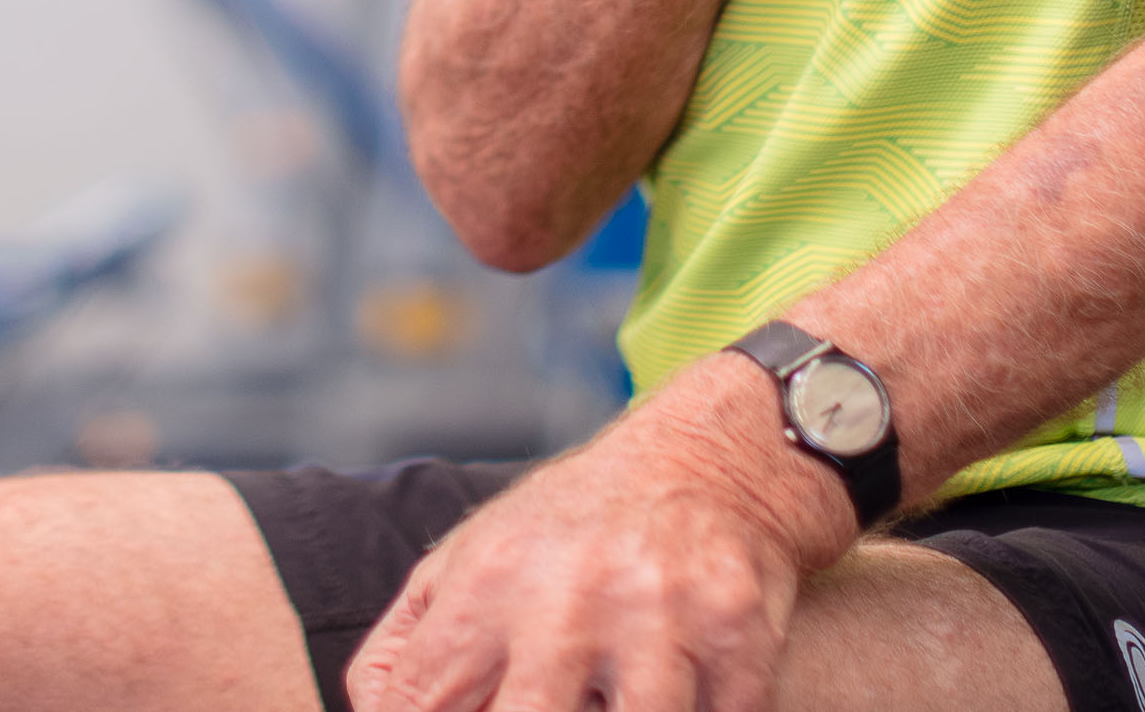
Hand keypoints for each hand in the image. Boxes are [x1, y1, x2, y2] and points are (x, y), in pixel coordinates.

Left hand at [345, 356, 845, 711]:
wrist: (711, 457)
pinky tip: (678, 696)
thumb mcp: (470, 557)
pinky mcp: (738, 632)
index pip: (418, 704)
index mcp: (490, 580)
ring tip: (610, 699)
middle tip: (549, 709)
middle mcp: (569, 593)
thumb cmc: (572, 530)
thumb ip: (406, 644)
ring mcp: (659, 614)